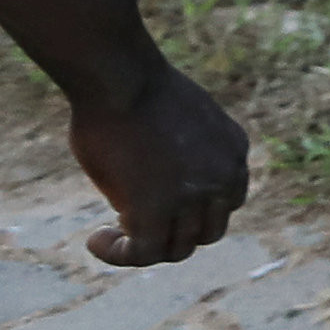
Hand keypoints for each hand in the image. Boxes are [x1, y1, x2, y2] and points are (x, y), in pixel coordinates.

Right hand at [65, 63, 249, 266]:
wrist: (121, 76)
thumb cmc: (133, 86)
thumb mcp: (176, 119)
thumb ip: (182, 154)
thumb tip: (158, 181)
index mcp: (234, 151)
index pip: (226, 202)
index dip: (192, 213)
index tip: (159, 208)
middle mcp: (225, 177)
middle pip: (207, 231)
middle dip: (172, 233)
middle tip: (131, 225)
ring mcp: (195, 196)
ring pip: (176, 248)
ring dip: (142, 248)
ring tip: (106, 235)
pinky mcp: (157, 211)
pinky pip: (143, 253)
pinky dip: (119, 254)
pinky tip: (95, 241)